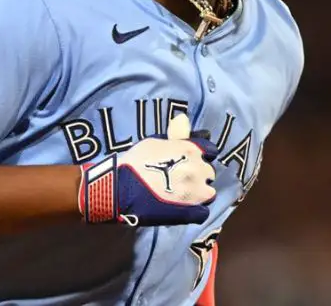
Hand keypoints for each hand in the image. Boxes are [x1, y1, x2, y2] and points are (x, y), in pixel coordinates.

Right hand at [79, 114, 217, 225]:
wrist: (120, 188)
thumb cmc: (135, 162)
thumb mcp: (155, 142)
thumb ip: (175, 135)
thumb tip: (185, 119)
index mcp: (191, 150)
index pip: (210, 151)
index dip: (202, 156)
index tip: (192, 161)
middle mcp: (198, 169)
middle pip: (209, 172)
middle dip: (199, 174)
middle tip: (182, 178)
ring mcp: (196, 192)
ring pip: (209, 192)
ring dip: (200, 192)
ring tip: (184, 195)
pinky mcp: (191, 212)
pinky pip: (203, 212)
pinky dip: (196, 210)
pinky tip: (184, 208)